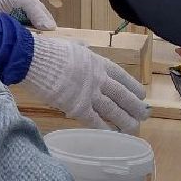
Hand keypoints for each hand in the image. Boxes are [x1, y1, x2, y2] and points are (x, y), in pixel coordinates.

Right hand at [24, 35, 148, 131]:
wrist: (35, 59)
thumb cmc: (50, 51)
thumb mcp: (72, 45)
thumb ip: (81, 49)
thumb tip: (84, 46)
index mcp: (98, 63)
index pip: (122, 76)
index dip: (133, 87)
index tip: (142, 95)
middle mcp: (98, 79)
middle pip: (122, 95)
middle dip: (135, 106)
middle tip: (144, 115)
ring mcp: (90, 94)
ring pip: (113, 110)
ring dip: (125, 121)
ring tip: (134, 129)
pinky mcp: (78, 107)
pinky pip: (95, 121)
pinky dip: (104, 128)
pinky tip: (112, 135)